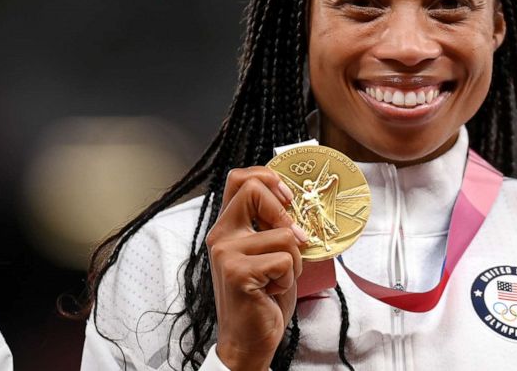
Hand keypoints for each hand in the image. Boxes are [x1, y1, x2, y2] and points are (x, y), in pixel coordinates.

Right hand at [205, 166, 307, 370]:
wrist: (249, 339)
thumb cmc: (262, 297)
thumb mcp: (268, 253)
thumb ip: (272, 226)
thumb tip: (294, 203)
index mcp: (227, 227)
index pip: (239, 179)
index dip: (267, 177)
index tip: (287, 196)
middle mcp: (222, 236)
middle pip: (254, 190)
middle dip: (284, 212)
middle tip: (295, 238)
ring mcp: (227, 254)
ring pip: (283, 234)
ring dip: (294, 260)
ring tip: (279, 278)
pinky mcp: (238, 273)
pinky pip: (285, 260)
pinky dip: (289, 277)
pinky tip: (273, 290)